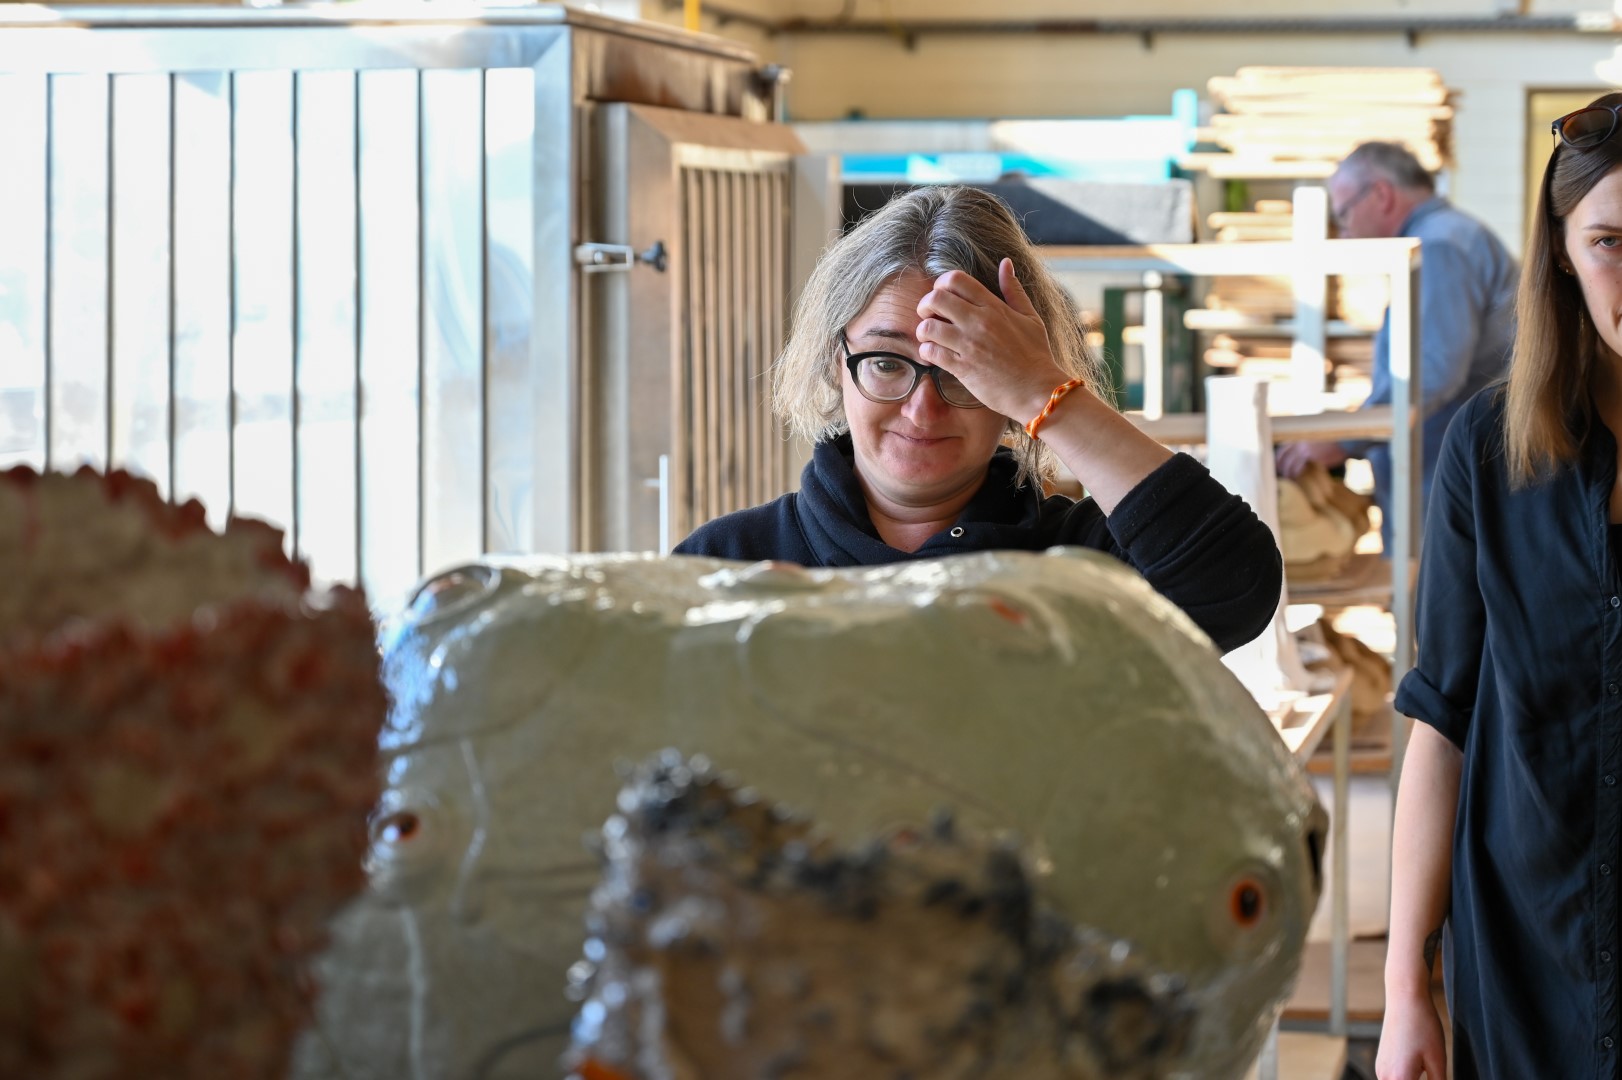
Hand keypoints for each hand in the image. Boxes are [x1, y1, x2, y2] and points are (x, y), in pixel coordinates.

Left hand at [913, 258, 1068, 423]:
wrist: (1037, 389)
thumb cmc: (1035, 354)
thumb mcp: (1029, 316)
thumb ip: (1013, 289)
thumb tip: (1005, 263)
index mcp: (993, 306)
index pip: (956, 280)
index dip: (941, 284)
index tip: (941, 295)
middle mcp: (978, 322)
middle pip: (936, 299)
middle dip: (925, 305)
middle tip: (928, 315)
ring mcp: (969, 345)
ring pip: (928, 327)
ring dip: (923, 330)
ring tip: (929, 337)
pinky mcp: (962, 368)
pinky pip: (931, 352)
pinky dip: (926, 352)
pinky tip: (933, 354)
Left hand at [1276, 441, 1349, 478]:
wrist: (1343, 442)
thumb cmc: (1332, 445)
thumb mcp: (1315, 443)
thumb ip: (1305, 449)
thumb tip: (1299, 461)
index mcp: (1299, 439)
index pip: (1282, 450)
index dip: (1278, 460)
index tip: (1278, 468)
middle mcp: (1298, 443)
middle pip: (1283, 458)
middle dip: (1282, 469)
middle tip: (1283, 478)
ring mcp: (1303, 449)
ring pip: (1289, 464)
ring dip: (1288, 475)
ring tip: (1290, 482)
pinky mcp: (1309, 455)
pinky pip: (1298, 468)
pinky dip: (1296, 475)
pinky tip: (1297, 480)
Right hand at [1375, 990, 1447, 1079]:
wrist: (1404, 999)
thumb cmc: (1423, 1027)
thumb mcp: (1437, 1061)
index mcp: (1399, 1079)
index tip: (1436, 1079)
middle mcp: (1385, 1077)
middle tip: (1435, 1076)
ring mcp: (1381, 1069)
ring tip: (1429, 1073)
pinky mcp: (1382, 1062)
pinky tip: (1420, 1074)